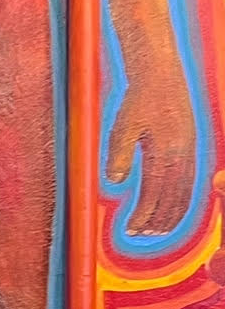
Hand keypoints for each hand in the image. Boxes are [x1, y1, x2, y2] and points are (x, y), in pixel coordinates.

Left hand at [108, 71, 197, 236]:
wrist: (162, 74)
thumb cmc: (139, 99)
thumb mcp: (123, 126)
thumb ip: (119, 154)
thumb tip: (115, 183)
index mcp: (167, 150)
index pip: (155, 192)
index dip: (143, 214)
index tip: (130, 229)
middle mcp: (184, 152)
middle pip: (173, 196)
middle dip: (158, 219)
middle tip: (142, 234)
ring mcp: (191, 149)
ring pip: (185, 190)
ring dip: (172, 212)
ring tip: (158, 229)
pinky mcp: (192, 145)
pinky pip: (191, 179)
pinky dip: (184, 197)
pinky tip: (175, 206)